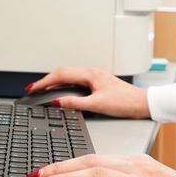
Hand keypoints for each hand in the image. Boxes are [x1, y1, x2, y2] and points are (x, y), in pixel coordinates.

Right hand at [27, 67, 149, 117]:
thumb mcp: (97, 105)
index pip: (61, 74)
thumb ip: (75, 103)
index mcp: (90, 74)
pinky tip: (61, 90)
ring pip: (69, 75)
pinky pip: (76, 79)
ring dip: (55, 81)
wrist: (141, 103)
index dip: (45, 81)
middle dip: (46, 80)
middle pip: (63, 72)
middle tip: (33, 88)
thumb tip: (57, 101)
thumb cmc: (125, 102)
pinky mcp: (97, 81)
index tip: (33, 88)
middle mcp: (92, 71)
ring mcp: (95, 75)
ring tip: (43, 89)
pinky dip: (64, 83)